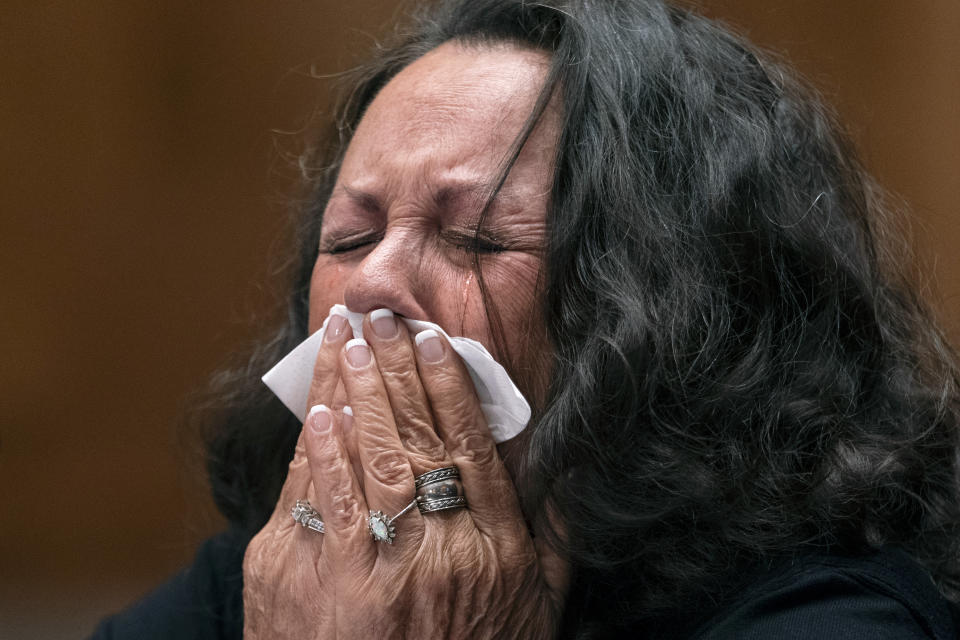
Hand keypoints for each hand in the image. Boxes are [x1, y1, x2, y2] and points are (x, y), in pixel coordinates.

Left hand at [242, 310, 567, 638]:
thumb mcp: (537, 610)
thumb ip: (557, 539)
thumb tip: (572, 471)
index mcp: (492, 549)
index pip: (470, 445)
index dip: (451, 384)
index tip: (437, 340)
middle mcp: (435, 549)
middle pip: (416, 435)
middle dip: (395, 368)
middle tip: (382, 318)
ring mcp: (368, 565)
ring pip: (367, 455)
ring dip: (355, 391)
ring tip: (347, 339)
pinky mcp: (307, 581)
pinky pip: (317, 499)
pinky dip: (318, 449)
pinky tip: (319, 410)